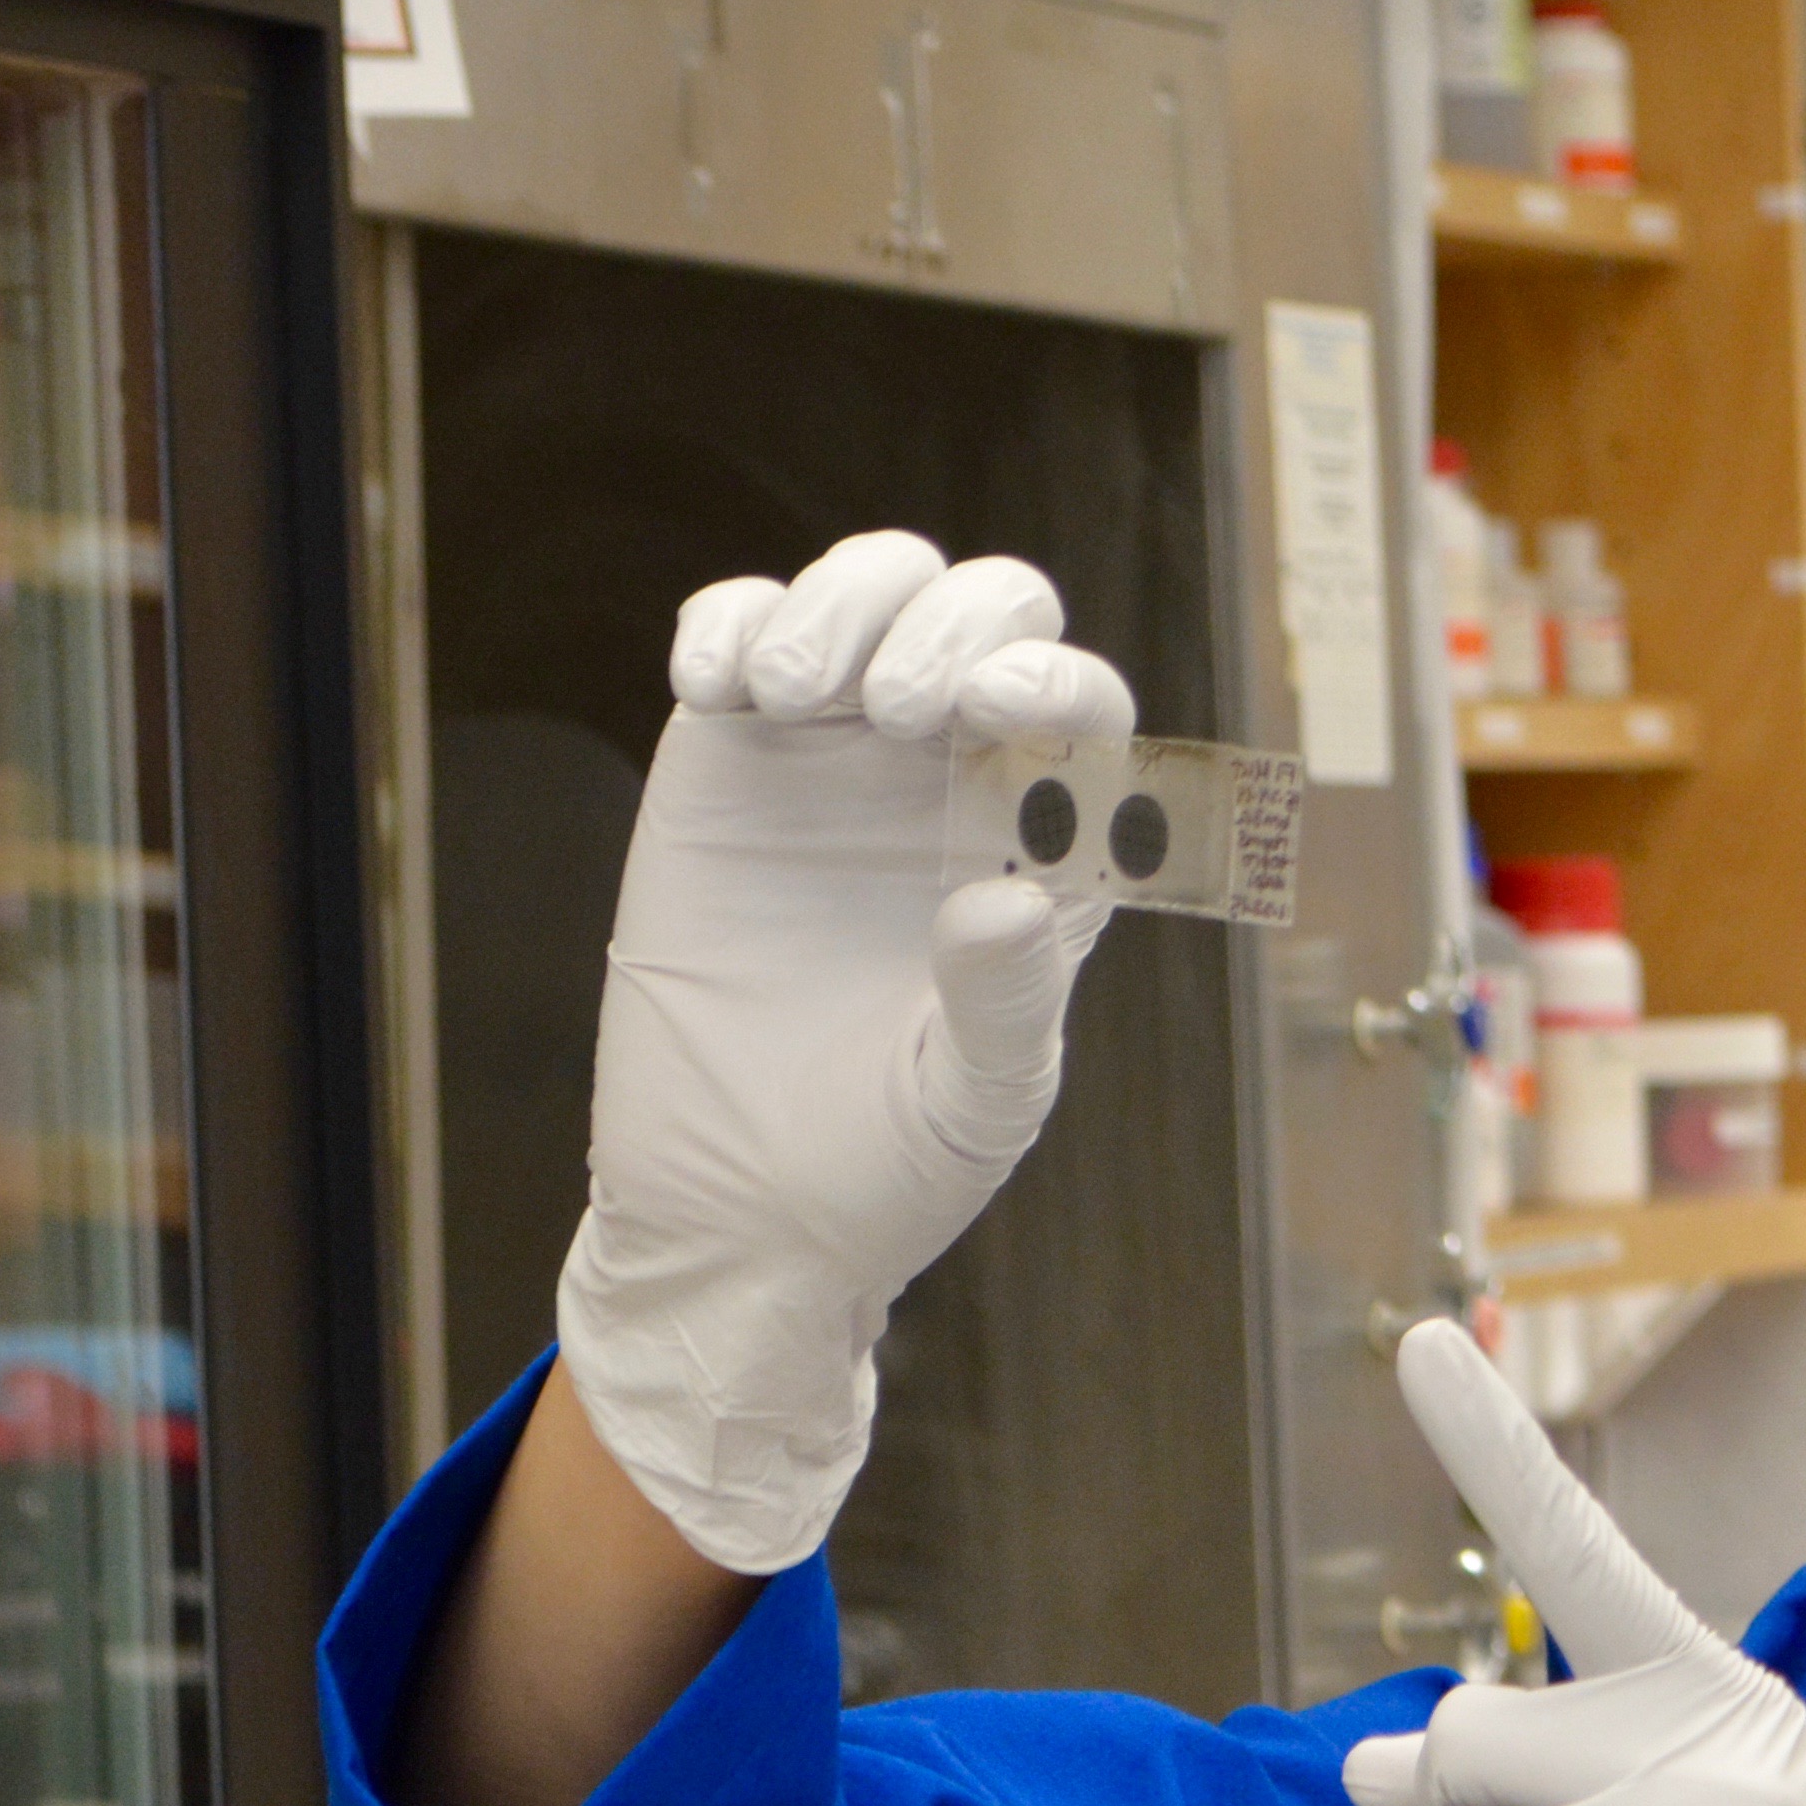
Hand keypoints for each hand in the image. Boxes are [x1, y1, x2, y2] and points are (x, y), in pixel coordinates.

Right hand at [551, 530, 1136, 1576]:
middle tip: (890, 710)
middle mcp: (954, 782)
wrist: (736, 1211)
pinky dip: (732, 624)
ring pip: (870, 594)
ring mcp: (838, 763)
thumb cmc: (888, 1171)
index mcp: (1048, 849)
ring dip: (841, 604)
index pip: (1084, 708)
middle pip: (990, 612)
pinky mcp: (728, 766)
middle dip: (951, 619)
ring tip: (788, 693)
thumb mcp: (972, 1103)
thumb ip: (1005, 1006)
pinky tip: (720, 693)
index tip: (997, 710)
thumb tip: (1003, 899)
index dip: (1055, 677)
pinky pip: (741, 634)